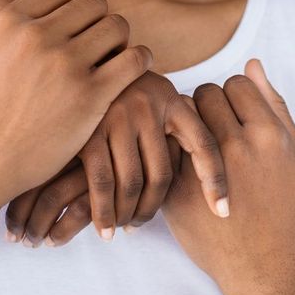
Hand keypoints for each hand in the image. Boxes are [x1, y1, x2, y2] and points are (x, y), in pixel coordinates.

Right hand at [0, 0, 152, 213]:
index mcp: (9, 21)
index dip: (74, 4)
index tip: (76, 24)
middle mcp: (38, 37)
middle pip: (95, 3)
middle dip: (100, 21)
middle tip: (100, 43)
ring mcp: (66, 66)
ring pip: (117, 27)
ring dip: (121, 40)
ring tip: (115, 57)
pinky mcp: (91, 96)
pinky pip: (133, 59)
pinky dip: (139, 60)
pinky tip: (132, 70)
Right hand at [5, 71, 229, 245]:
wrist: (70, 66)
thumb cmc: (115, 94)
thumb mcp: (149, 100)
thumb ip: (169, 127)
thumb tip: (200, 178)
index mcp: (172, 99)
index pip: (204, 145)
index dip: (217, 180)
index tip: (224, 211)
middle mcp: (149, 104)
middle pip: (163, 173)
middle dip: (153, 208)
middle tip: (141, 225)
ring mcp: (118, 115)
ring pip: (133, 183)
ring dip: (129, 214)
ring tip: (124, 227)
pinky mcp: (88, 129)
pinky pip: (102, 182)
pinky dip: (104, 212)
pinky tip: (104, 229)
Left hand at [163, 60, 294, 294]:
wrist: (266, 264)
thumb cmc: (287, 204)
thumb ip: (275, 104)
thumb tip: (252, 62)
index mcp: (269, 134)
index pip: (236, 82)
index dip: (234, 95)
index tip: (234, 113)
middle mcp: (237, 147)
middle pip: (205, 93)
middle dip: (207, 105)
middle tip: (212, 126)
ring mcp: (204, 170)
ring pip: (180, 117)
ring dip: (185, 122)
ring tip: (197, 141)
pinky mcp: (177, 192)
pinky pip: (164, 149)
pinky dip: (170, 149)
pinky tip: (182, 161)